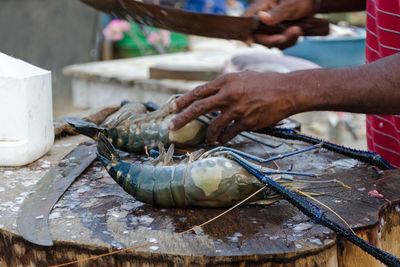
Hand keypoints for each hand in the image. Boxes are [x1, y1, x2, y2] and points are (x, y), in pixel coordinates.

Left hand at [169, 71, 299, 143]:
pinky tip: (221, 140)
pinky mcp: (247, 122)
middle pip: (199, 108)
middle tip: (172, 127)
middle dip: (182, 118)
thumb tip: (210, 94)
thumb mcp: (242, 77)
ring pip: (214, 125)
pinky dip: (223, 138)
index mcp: (225, 81)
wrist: (287, 90)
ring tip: (206, 139)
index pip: (199, 92)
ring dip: (207, 134)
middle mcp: (228, 94)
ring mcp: (237, 109)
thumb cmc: (265, 82)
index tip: (173, 107)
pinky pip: (229, 133)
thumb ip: (225, 85)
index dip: (184, 100)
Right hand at [242, 0, 314, 48]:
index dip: (245, 33)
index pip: (245, 22)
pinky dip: (289, 41)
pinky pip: (280, 44)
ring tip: (298, 29)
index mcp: (258, 8)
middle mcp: (260, 20)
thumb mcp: (289, 3)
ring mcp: (268, 28)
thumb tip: (261, 17)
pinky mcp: (276, 34)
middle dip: (275, 39)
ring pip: (270, 43)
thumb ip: (276, 12)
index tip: (249, 42)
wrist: (310, 1)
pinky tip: (297, 31)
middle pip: (258, 37)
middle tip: (293, 31)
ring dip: (286, 40)